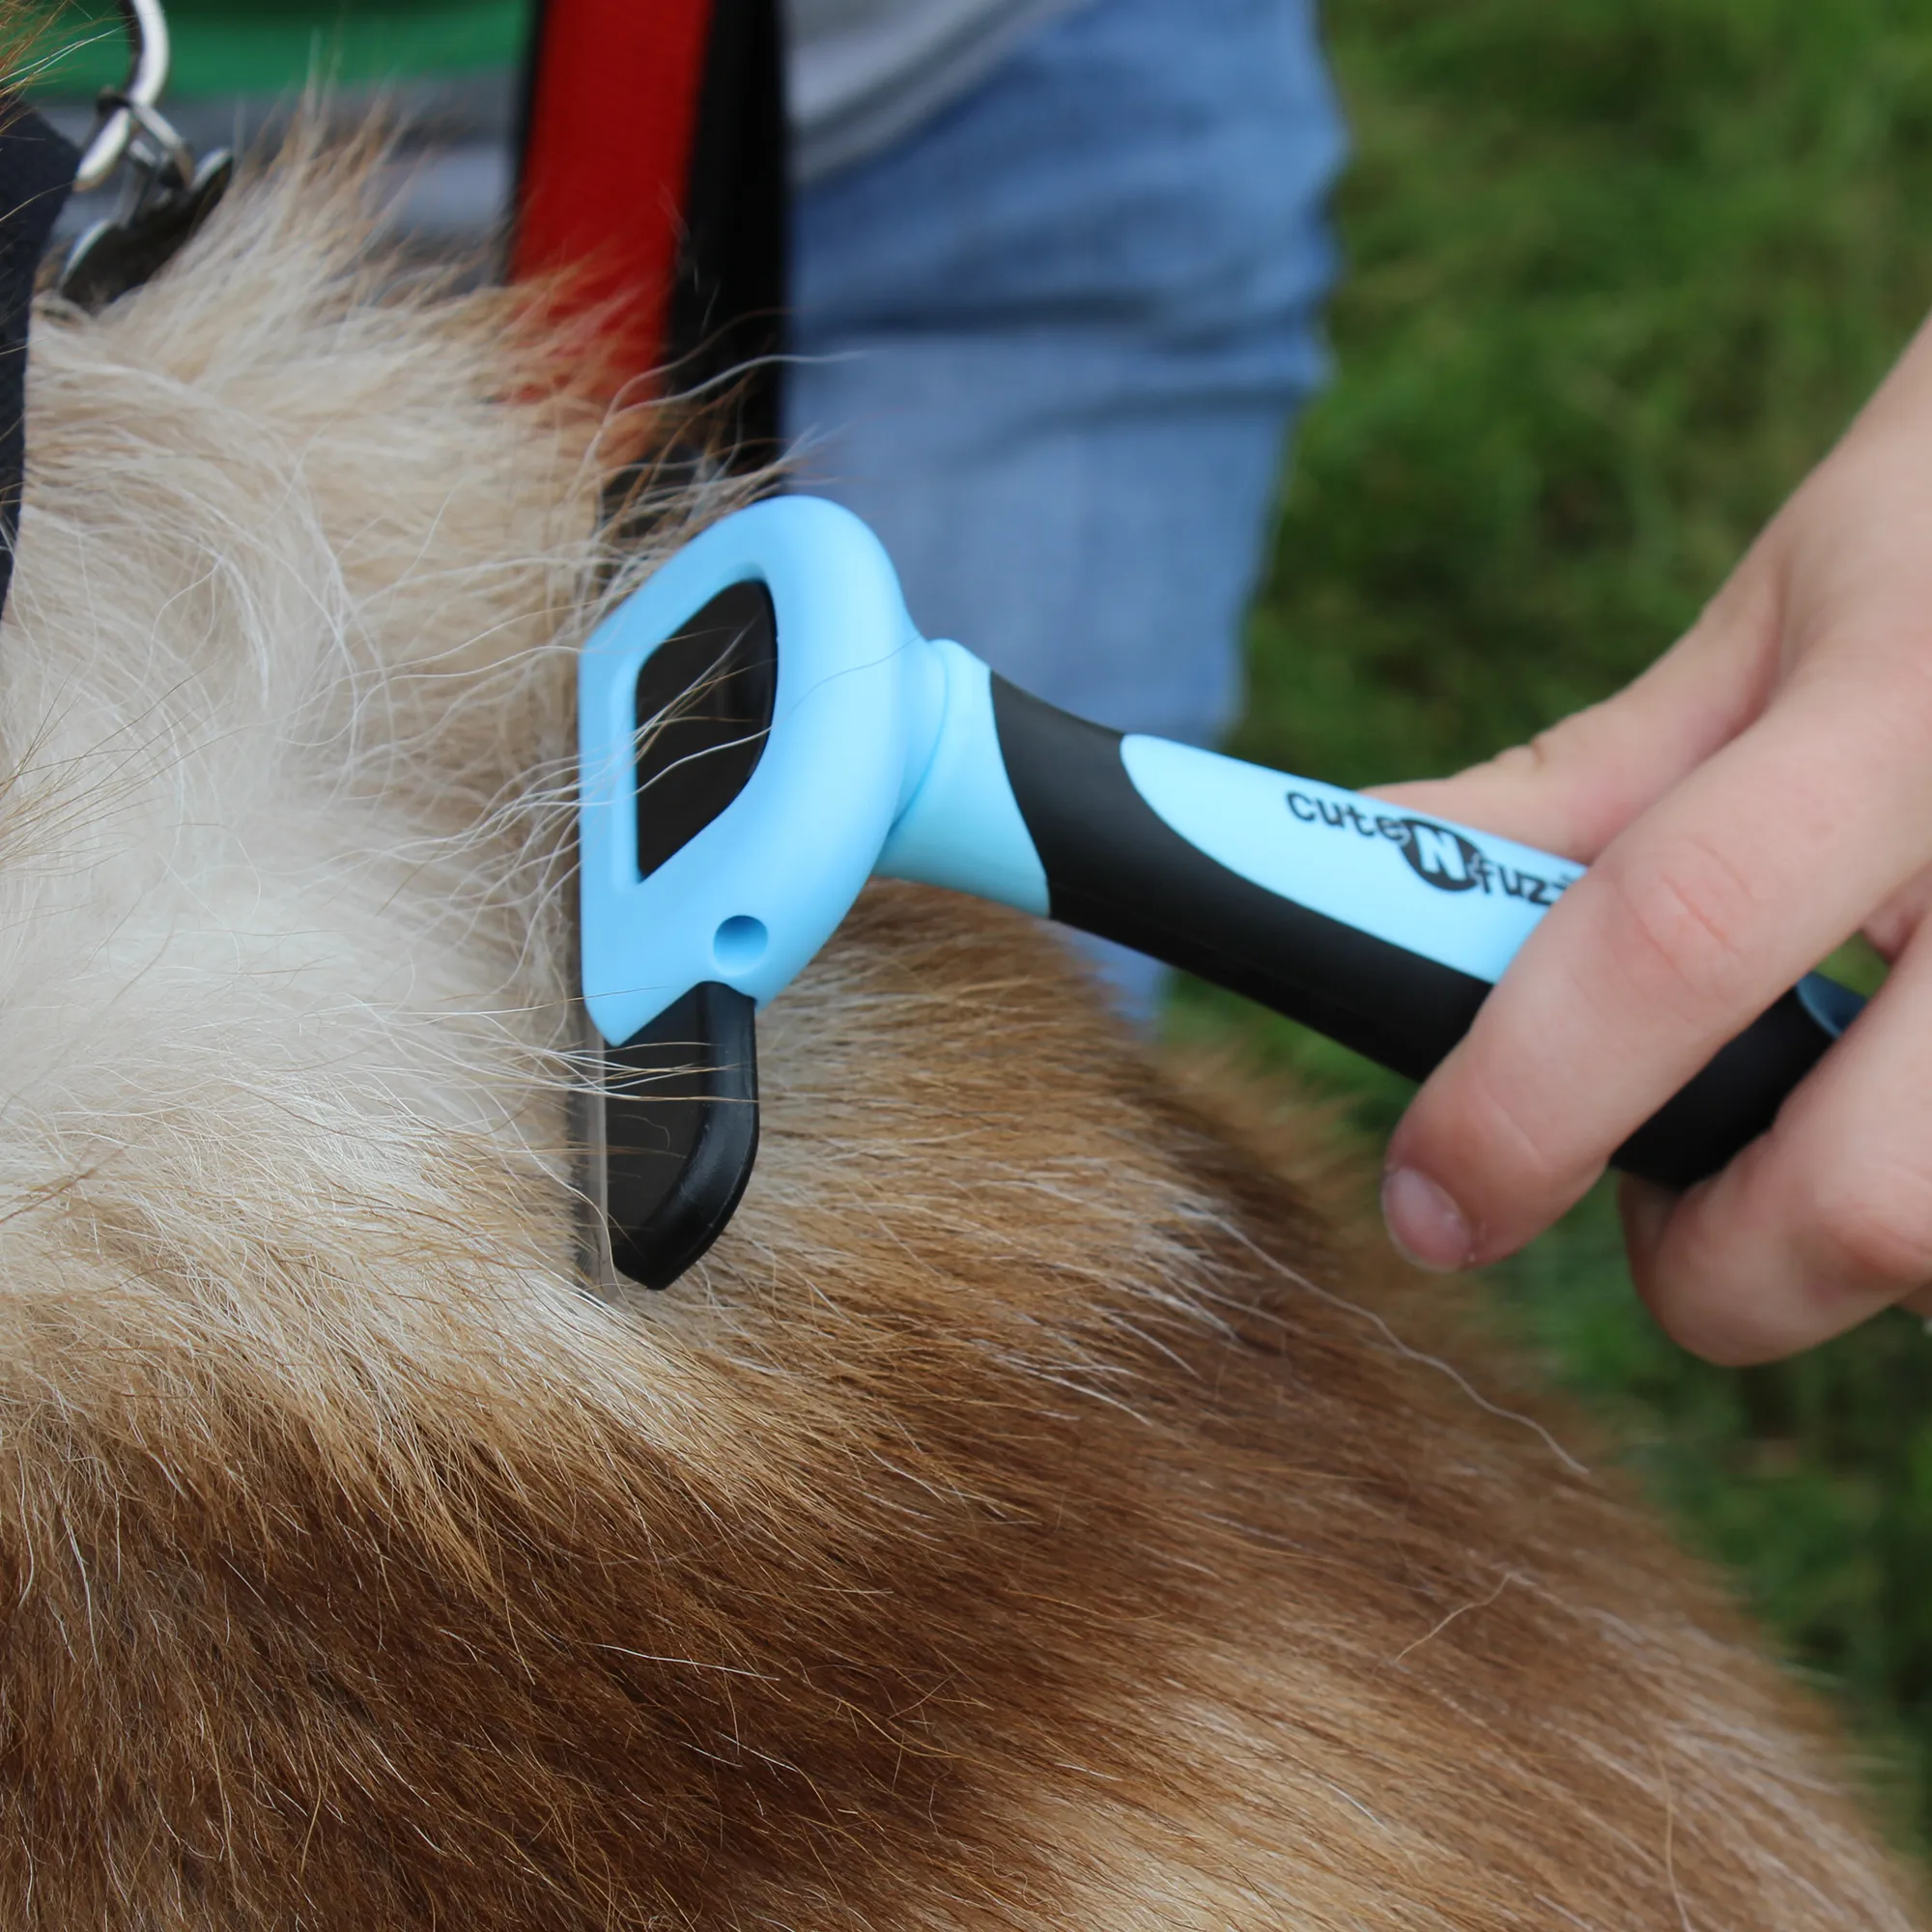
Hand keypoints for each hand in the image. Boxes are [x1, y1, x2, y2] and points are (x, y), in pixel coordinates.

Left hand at [1373, 310, 1931, 1364]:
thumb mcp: (1771, 627)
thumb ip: (1577, 789)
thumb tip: (1367, 878)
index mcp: (1905, 704)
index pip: (1675, 937)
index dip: (1521, 1106)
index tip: (1434, 1203)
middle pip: (1880, 1204)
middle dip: (1725, 1270)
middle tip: (1674, 1201)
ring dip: (1860, 1251)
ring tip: (1828, 1132)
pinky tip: (1914, 1103)